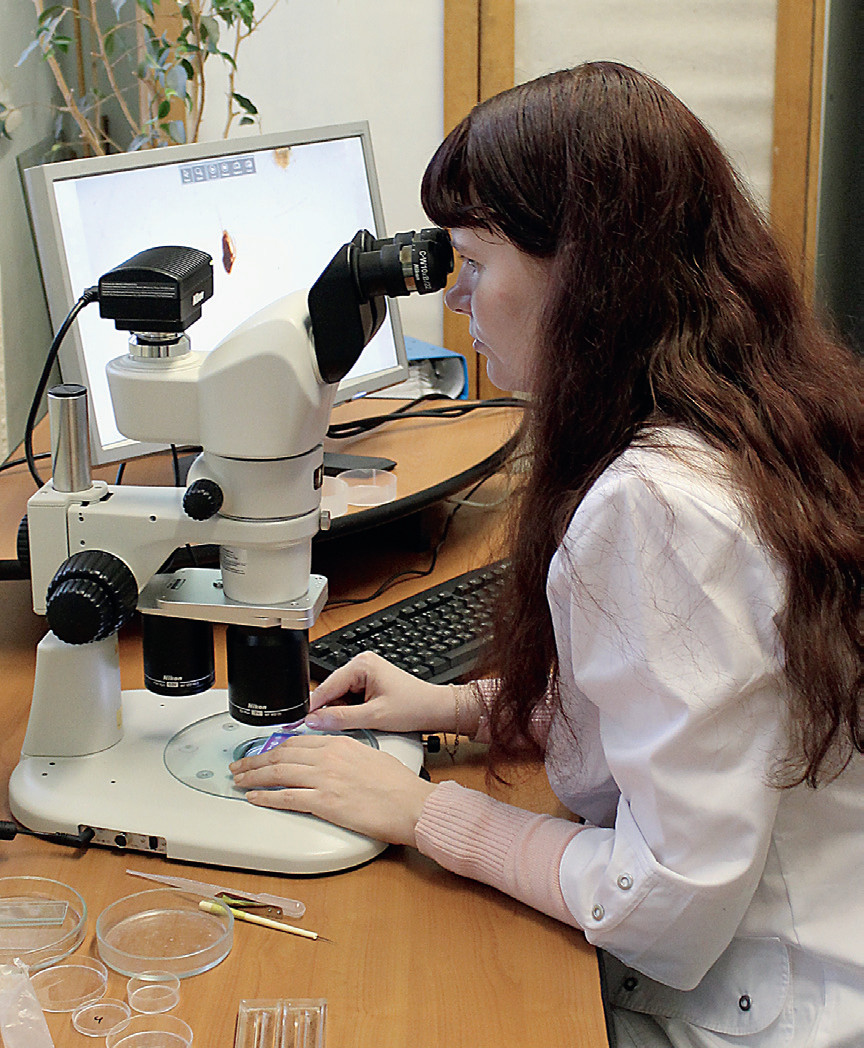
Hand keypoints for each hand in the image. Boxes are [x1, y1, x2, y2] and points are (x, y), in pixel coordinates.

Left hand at [229, 733, 434, 844]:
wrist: (411, 804)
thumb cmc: (399, 785)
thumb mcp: (371, 756)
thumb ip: (347, 754)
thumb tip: (333, 760)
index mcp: (340, 743)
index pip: (296, 742)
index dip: (273, 747)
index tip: (262, 752)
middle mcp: (328, 757)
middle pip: (281, 754)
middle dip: (255, 760)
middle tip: (241, 766)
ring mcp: (325, 779)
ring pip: (277, 773)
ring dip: (253, 777)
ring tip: (240, 780)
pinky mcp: (324, 802)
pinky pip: (286, 797)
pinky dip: (266, 797)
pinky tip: (255, 798)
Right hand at [304, 651, 466, 734]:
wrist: (434, 710)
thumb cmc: (413, 707)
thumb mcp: (374, 717)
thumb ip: (341, 719)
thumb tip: (314, 720)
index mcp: (361, 665)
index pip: (327, 686)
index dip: (314, 707)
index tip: (299, 722)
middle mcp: (361, 665)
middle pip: (332, 693)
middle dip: (336, 711)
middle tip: (350, 724)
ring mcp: (364, 674)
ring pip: (339, 699)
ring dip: (346, 713)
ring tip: (367, 719)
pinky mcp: (368, 683)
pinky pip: (349, 700)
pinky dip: (353, 712)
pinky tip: (367, 717)